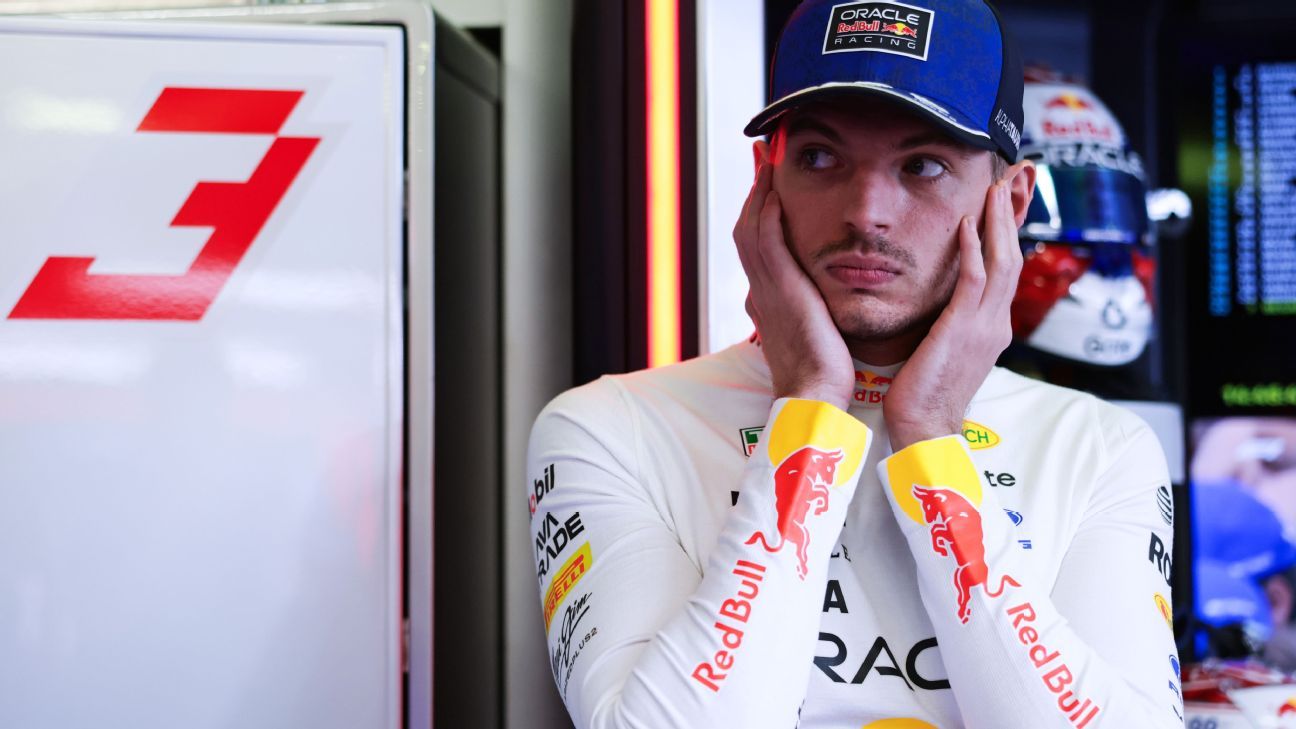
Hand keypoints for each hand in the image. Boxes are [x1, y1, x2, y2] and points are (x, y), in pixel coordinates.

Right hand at [734, 162, 853, 410]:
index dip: (761, 215)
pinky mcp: (780, 289)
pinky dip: (767, 213)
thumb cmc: (823, 378)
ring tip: (767, 160)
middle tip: (762, 158)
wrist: (814, 397)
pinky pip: (766, 241)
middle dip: (754, 192)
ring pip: (750, 228)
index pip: (758, 248)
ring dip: (758, 192)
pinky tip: (776, 189)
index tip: (770, 188)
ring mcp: (767, 289)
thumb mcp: (816, 340)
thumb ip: (815, 317)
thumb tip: (825, 307)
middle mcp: (761, 291)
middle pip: (747, 229)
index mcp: (768, 303)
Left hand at [884, 178, 1024, 450]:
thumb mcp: (940, 348)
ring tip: (996, 185)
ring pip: (1002, 262)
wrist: (923, 430)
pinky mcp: (964, 331)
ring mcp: (985, 327)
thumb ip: (946, 322)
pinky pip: (974, 282)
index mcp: (989, 326)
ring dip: (999, 221)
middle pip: (1013, 255)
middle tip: (1014, 175)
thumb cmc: (922, 393)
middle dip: (1013, 213)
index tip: (1004, 196)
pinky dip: (974, 249)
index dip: (1007, 229)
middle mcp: (995, 322)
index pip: (1004, 267)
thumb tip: (937, 302)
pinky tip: (968, 223)